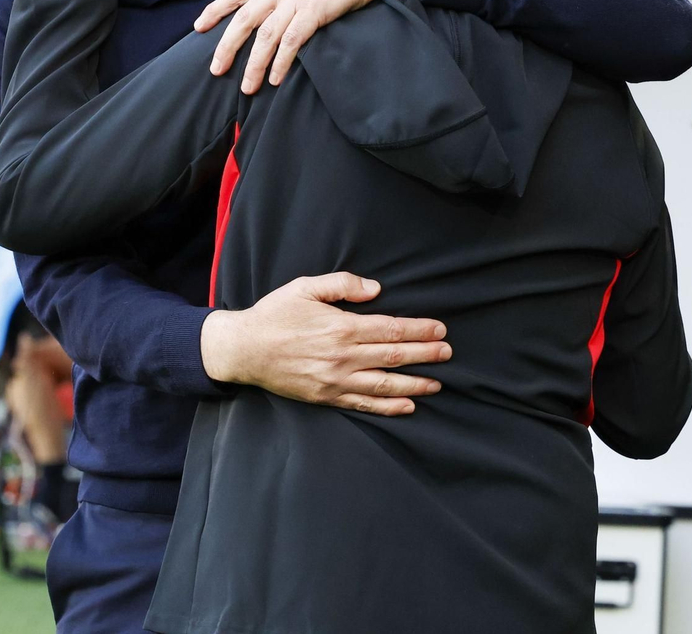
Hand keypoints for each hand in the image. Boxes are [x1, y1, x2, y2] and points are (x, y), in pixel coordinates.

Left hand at [194, 0, 385, 94]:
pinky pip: (291, 41)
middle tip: (215, 69)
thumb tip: (272, 4)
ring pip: (265, 35)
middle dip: (227, 46)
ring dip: (254, 64)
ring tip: (247, 86)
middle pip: (244, 18)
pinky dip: (280, 62)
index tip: (199, 27)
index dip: (216, 11)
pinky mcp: (315, 11)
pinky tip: (275, 79)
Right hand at [200, 272, 451, 416]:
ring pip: (385, 385)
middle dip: (426, 355)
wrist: (243, 349)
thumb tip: (376, 289)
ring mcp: (335, 381)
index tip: (440, 329)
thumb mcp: (304, 287)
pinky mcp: (326, 397)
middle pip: (394, 357)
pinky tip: (408, 406)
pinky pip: (364, 404)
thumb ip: (342, 285)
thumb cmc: (274, 314)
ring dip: (415, 384)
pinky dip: (388, 407)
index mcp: (341, 328)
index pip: (391, 330)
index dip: (419, 330)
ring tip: (437, 383)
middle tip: (448, 353)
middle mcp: (343, 357)